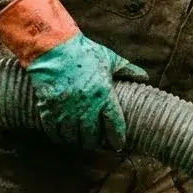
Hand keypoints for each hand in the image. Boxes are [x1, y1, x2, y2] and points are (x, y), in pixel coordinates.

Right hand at [0, 0, 145, 150]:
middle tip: (97, 143)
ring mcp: (66, 108)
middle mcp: (86, 105)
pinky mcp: (48, 107)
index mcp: (104, 95)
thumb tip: (144, 76)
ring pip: (73, 136)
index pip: (114, 125)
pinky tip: (62, 136)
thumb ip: (128, 70)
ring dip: (77, 141)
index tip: (118, 145)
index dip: (117, 139)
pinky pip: (54, 131)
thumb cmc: (84, 52)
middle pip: (92, 135)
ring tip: (80, 140)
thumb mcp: (110, 59)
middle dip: (95, 143)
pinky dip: (59, 136)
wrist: (52, 47)